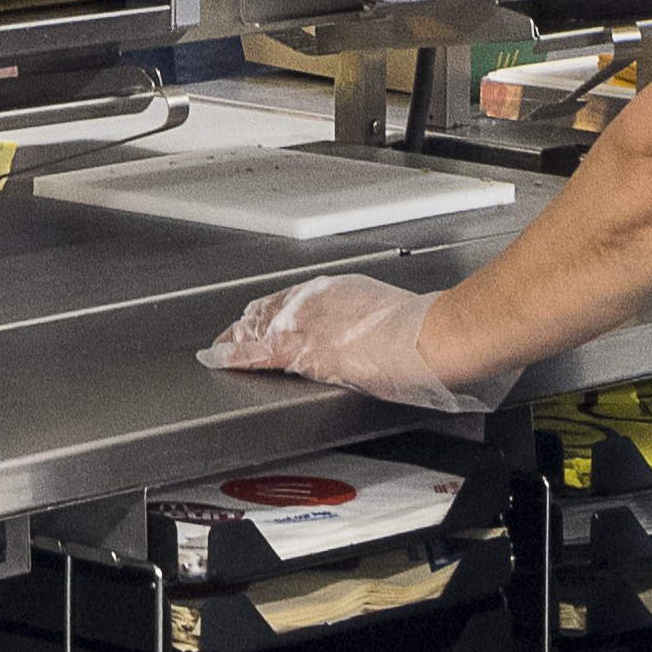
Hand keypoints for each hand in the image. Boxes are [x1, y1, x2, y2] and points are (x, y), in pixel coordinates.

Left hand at [211, 276, 487, 409]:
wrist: (431, 338)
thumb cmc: (421, 330)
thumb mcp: (386, 310)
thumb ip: (366, 320)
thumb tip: (367, 332)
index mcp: (337, 291)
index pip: (290, 299)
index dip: (269, 312)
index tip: (256, 319)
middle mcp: (317, 303)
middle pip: (269, 312)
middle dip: (247, 325)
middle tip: (229, 336)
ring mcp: (309, 326)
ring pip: (259, 329)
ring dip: (237, 339)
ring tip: (220, 350)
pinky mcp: (308, 353)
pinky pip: (262, 352)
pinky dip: (237, 355)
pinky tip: (221, 360)